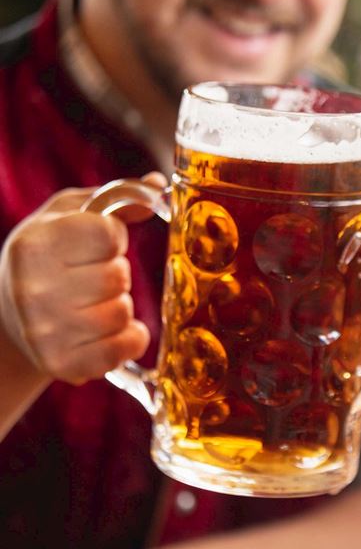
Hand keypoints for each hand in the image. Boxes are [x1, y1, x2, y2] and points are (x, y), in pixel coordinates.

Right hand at [0, 174, 165, 384]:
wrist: (9, 315)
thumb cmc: (51, 254)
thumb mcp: (71, 214)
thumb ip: (118, 197)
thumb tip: (158, 184)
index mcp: (36, 244)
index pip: (108, 234)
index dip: (113, 238)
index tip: (98, 244)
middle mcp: (34, 289)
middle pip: (118, 277)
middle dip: (117, 273)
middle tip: (93, 276)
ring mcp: (45, 332)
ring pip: (123, 314)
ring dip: (121, 306)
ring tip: (95, 302)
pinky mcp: (62, 364)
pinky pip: (125, 348)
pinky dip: (129, 338)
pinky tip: (109, 330)